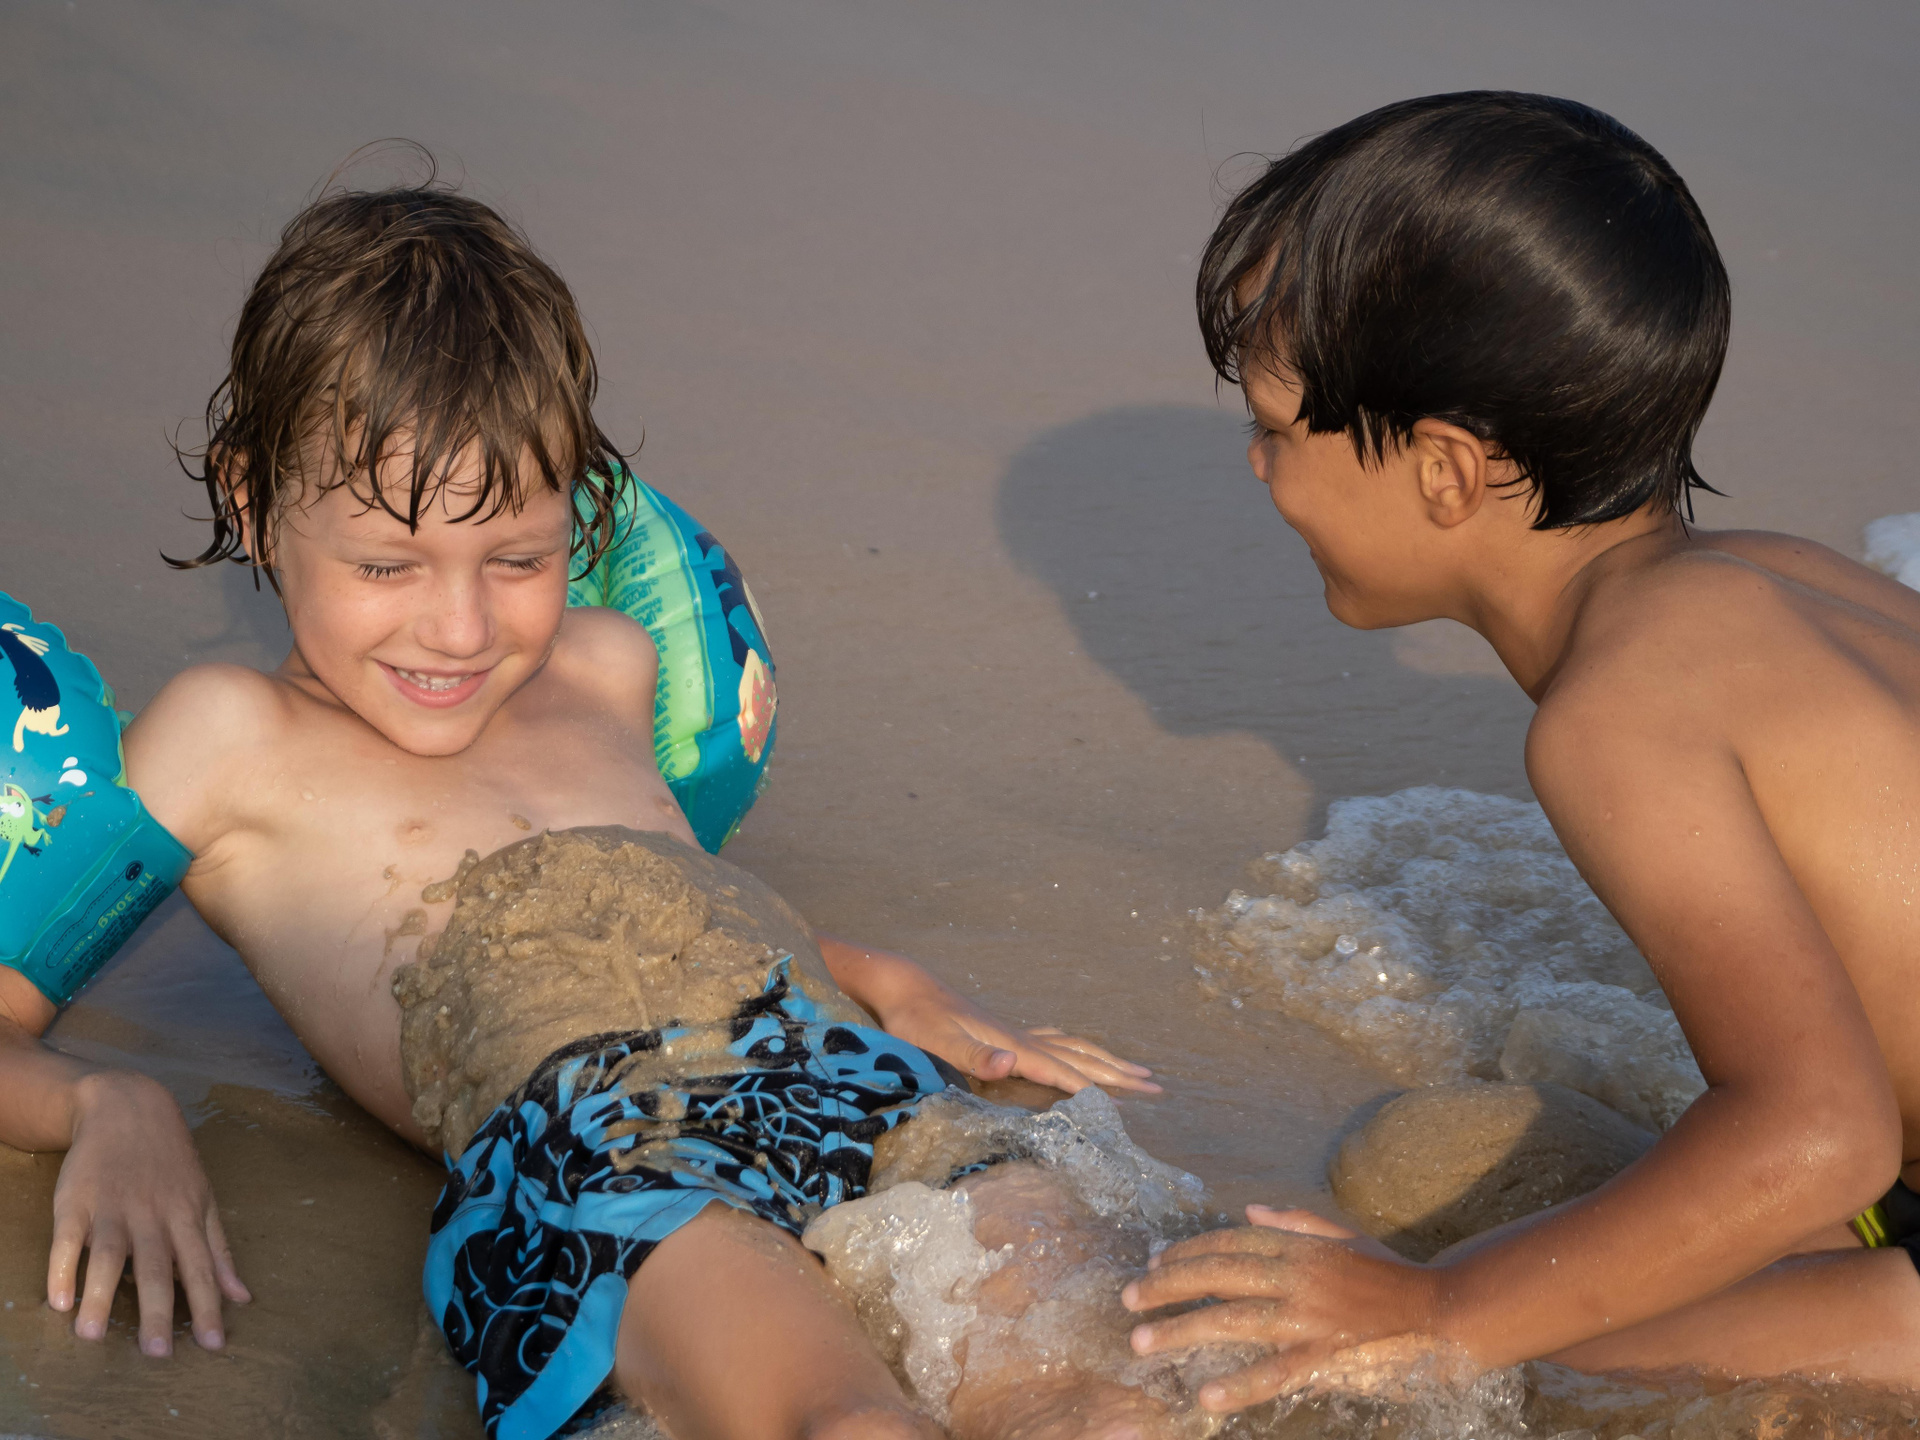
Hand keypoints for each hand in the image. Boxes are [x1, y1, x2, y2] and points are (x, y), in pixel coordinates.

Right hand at [48, 1071, 249, 1354]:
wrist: (129, 1106)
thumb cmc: (170, 1163)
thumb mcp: (204, 1198)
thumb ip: (219, 1249)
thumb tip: (241, 1296)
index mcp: (187, 1216)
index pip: (202, 1267)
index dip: (210, 1305)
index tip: (215, 1344)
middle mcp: (152, 1214)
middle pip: (157, 1266)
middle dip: (159, 1309)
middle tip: (157, 1354)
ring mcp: (113, 1206)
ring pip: (110, 1254)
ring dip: (100, 1295)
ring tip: (91, 1336)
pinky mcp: (76, 1200)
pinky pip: (67, 1237)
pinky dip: (62, 1267)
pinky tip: (57, 1299)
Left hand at [881, 983, 1160, 1095]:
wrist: (903, 987)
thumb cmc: (915, 1020)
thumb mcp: (938, 1043)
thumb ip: (974, 1057)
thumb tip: (1011, 1062)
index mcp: (1013, 1046)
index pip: (1063, 1072)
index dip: (1095, 1089)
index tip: (1132, 1104)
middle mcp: (1020, 1038)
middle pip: (1080, 1057)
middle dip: (1118, 1074)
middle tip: (1156, 1086)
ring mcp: (1013, 1033)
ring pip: (1071, 1046)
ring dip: (1103, 1060)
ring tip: (1133, 1069)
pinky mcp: (1001, 1032)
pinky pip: (1052, 1041)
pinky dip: (1073, 1050)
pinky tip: (1073, 1052)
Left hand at [1120, 1210, 1439, 1412]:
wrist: (1445, 1309)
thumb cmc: (1391, 1275)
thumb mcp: (1342, 1237)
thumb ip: (1295, 1223)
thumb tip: (1250, 1210)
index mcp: (1298, 1247)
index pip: (1227, 1244)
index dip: (1186, 1252)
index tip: (1153, 1263)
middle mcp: (1295, 1276)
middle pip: (1216, 1275)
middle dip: (1166, 1286)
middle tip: (1128, 1300)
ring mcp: (1308, 1317)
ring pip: (1231, 1319)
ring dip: (1181, 1329)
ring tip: (1142, 1342)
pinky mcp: (1325, 1357)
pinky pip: (1274, 1371)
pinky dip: (1238, 1383)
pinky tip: (1205, 1395)